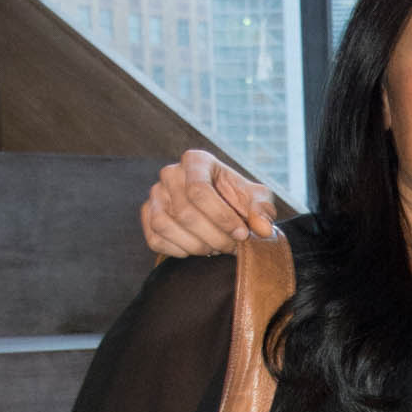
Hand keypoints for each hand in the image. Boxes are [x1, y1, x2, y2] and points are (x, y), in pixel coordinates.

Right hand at [140, 149, 277, 257]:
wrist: (225, 209)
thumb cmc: (239, 201)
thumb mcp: (258, 200)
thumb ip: (262, 211)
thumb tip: (262, 229)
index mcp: (196, 161)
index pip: (199, 190)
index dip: (221, 218)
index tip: (242, 234)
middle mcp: (170, 173)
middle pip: (184, 213)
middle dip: (213, 236)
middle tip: (231, 246)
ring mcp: (155, 194)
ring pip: (165, 226)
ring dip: (196, 245)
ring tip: (216, 247)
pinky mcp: (148, 215)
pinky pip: (155, 239)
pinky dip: (179, 250)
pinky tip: (198, 248)